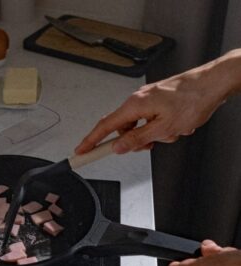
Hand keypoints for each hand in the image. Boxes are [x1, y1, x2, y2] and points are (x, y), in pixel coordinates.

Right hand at [75, 60, 230, 154]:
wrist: (215, 82)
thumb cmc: (194, 99)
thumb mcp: (164, 128)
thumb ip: (138, 139)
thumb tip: (119, 147)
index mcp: (135, 105)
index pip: (104, 127)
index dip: (91, 141)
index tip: (82, 151)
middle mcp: (138, 100)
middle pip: (123, 128)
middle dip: (134, 140)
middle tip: (148, 145)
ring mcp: (148, 99)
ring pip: (139, 126)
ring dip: (151, 135)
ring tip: (171, 132)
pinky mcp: (157, 100)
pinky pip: (149, 119)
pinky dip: (159, 127)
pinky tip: (174, 125)